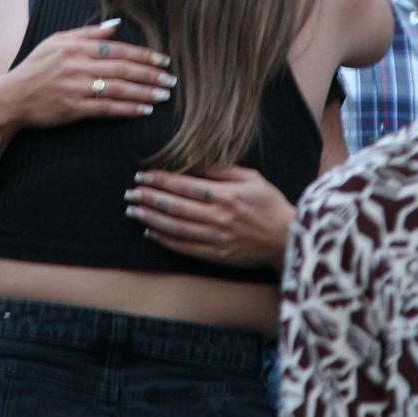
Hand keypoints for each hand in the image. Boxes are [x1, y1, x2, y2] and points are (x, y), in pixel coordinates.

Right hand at [0, 19, 175, 129]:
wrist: (11, 97)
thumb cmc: (35, 67)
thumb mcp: (56, 41)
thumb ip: (87, 33)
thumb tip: (116, 25)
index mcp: (75, 46)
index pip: (117, 49)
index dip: (143, 55)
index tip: (163, 61)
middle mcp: (77, 65)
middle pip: (122, 69)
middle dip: (150, 75)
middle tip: (171, 80)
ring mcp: (75, 87)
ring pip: (118, 88)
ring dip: (144, 92)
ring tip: (163, 96)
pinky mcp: (73, 108)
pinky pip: (106, 108)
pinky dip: (127, 109)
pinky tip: (144, 111)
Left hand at [125, 166, 294, 267]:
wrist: (287, 239)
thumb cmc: (270, 204)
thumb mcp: (252, 178)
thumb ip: (222, 170)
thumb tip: (195, 162)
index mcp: (226, 195)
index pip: (184, 185)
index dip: (160, 179)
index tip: (143, 175)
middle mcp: (218, 216)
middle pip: (175, 206)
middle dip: (149, 197)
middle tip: (130, 192)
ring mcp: (216, 238)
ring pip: (175, 227)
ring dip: (150, 217)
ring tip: (133, 210)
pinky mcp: (216, 254)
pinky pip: (184, 247)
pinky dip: (164, 240)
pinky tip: (150, 232)